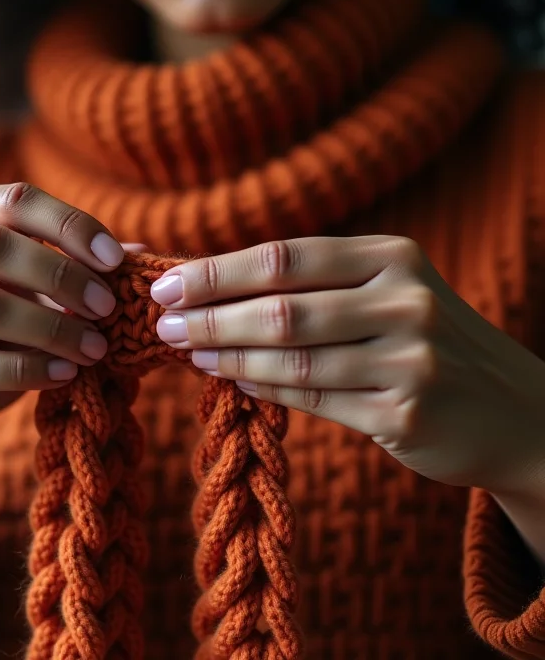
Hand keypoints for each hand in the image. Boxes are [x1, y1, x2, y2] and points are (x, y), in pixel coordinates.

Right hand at [0, 183, 127, 480]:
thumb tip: (138, 254)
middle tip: (109, 307)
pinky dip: (30, 369)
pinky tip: (66, 375)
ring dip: (53, 328)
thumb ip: (74, 272)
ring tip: (96, 348)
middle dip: (64, 276)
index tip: (116, 259)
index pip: (13, 201)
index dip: (70, 225)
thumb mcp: (33, 300)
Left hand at [151, 236, 544, 496]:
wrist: (510, 408)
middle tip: (163, 326)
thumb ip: (312, 285)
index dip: (217, 273)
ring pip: (292, 358)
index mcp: (392, 257)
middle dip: (210, 317)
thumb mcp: (383, 291)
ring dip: (228, 355)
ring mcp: (410, 360)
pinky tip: (235, 377)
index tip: (166, 287)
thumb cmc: (423, 338)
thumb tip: (214, 289)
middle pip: (281, 308)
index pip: (284, 258)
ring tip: (189, 353)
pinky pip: (313, 399)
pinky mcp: (405, 415)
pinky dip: (265, 387)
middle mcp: (405, 301)